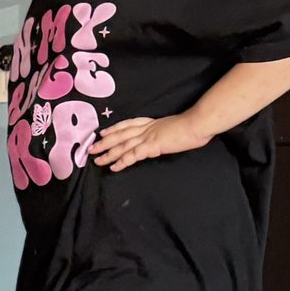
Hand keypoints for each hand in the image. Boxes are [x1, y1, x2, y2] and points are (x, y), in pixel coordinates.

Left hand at [90, 112, 208, 171]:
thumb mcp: (175, 127)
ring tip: (96, 159)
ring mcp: (148, 136)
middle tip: (91, 148)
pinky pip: (133, 155)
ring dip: (108, 153)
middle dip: (105, 142)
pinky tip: (113, 167)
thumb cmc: (193, 125)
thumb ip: (166, 132)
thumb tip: (164, 139)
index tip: (103, 132)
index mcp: (152, 123)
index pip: (129, 124)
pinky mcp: (152, 146)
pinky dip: (122, 161)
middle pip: (120, 134)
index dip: (114, 129)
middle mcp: (147, 128)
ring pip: (123, 145)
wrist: (198, 123)